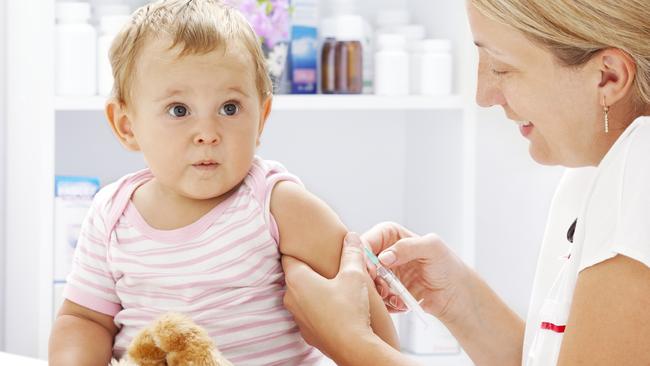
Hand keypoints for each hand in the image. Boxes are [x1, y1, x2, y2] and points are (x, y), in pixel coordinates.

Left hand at [282, 232, 376, 359]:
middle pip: (295, 276)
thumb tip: (352, 237)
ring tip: (334, 286)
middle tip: (326, 264)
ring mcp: (297, 316)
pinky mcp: (306, 331)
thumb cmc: (350, 310)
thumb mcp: (354, 275)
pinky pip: (309, 312)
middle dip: (310, 270)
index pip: (289, 256)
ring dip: (314, 290)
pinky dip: (318, 307)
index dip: (298, 248)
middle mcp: (291, 298)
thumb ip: (352, 253)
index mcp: (297, 280)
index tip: (308, 245)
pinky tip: (335, 307)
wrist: (353, 347)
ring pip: (302, 296)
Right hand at [363, 222, 466, 322]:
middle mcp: (384, 252)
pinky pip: (377, 298)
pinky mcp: (387, 291)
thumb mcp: (432, 248)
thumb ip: (407, 247)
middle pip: (362, 263)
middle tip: (382, 287)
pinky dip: (386, 303)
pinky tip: (401, 303)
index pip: (368, 240)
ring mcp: (384, 273)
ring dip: (378, 292)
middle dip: (370, 276)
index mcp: (391, 235)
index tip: (372, 269)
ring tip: (395, 297)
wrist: (455, 294)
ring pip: (367, 282)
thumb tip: (384, 257)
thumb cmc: (447, 265)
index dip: (365, 254)